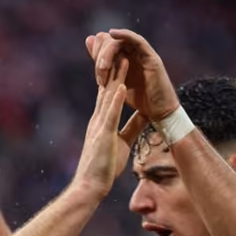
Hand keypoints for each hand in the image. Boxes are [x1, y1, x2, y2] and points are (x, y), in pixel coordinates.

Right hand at [74, 57, 141, 196]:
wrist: (90, 186)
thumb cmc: (104, 167)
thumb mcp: (123, 142)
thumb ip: (132, 127)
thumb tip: (145, 114)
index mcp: (102, 121)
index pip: (109, 94)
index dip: (116, 76)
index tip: (123, 59)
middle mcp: (98, 119)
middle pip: (107, 89)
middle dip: (114, 69)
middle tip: (118, 49)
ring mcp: (99, 126)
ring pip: (108, 98)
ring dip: (116, 78)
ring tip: (123, 60)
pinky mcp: (102, 135)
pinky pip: (110, 115)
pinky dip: (116, 100)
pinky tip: (122, 86)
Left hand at [86, 29, 178, 121]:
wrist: (159, 111)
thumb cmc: (140, 100)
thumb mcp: (115, 84)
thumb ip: (103, 67)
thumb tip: (89, 44)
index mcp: (125, 59)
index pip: (106, 44)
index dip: (96, 51)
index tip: (96, 71)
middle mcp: (134, 54)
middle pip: (112, 41)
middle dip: (101, 56)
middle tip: (100, 76)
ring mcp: (142, 55)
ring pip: (121, 41)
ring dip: (108, 52)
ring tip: (103, 67)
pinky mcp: (151, 57)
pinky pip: (138, 41)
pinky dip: (125, 35)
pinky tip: (113, 34)